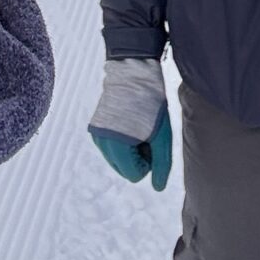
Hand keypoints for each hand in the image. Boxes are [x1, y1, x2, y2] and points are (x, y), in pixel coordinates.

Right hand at [88, 57, 171, 189]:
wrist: (133, 71)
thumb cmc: (152, 104)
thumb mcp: (162, 136)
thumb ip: (161, 165)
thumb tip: (158, 188)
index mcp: (118, 149)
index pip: (135, 175)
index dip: (148, 161)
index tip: (152, 139)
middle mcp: (102, 144)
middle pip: (125, 169)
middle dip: (138, 156)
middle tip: (147, 131)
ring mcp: (97, 135)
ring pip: (118, 159)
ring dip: (131, 149)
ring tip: (139, 125)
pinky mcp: (96, 126)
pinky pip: (111, 146)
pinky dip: (122, 140)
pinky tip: (130, 121)